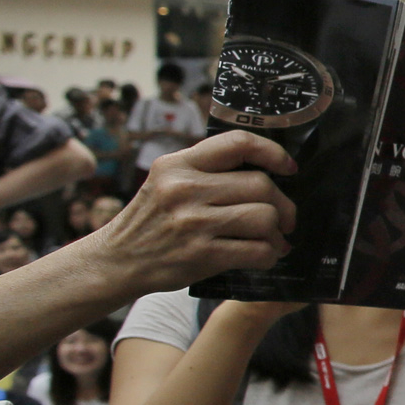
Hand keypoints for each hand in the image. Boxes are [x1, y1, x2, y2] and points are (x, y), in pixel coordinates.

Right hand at [79, 128, 296, 294]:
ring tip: (271, 240)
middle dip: (282, 204)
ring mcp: (193, 222)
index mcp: (177, 164)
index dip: (272, 152)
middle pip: (261, 185)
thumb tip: (266, 171)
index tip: (287, 168)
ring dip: (277, 233)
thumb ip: (206, 171)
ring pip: (265, 217)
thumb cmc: (151, 221)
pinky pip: (259, 251)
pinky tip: (263, 256)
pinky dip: (269, 256)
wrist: (116, 262)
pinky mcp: (202, 254)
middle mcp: (185, 189)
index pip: (238, 143)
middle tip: (284, 219)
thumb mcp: (166, 182)